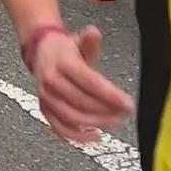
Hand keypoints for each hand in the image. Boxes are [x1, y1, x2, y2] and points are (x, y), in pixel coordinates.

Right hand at [33, 26, 132, 143]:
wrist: (41, 53)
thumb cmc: (65, 50)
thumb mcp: (78, 40)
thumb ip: (89, 40)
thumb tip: (94, 33)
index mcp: (62, 62)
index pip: (89, 82)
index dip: (110, 95)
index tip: (128, 104)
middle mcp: (51, 80)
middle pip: (82, 102)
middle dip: (106, 111)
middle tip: (125, 113)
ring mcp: (46, 97)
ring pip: (72, 117)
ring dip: (95, 123)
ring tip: (114, 121)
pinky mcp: (44, 109)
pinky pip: (60, 127)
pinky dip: (77, 136)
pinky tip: (95, 136)